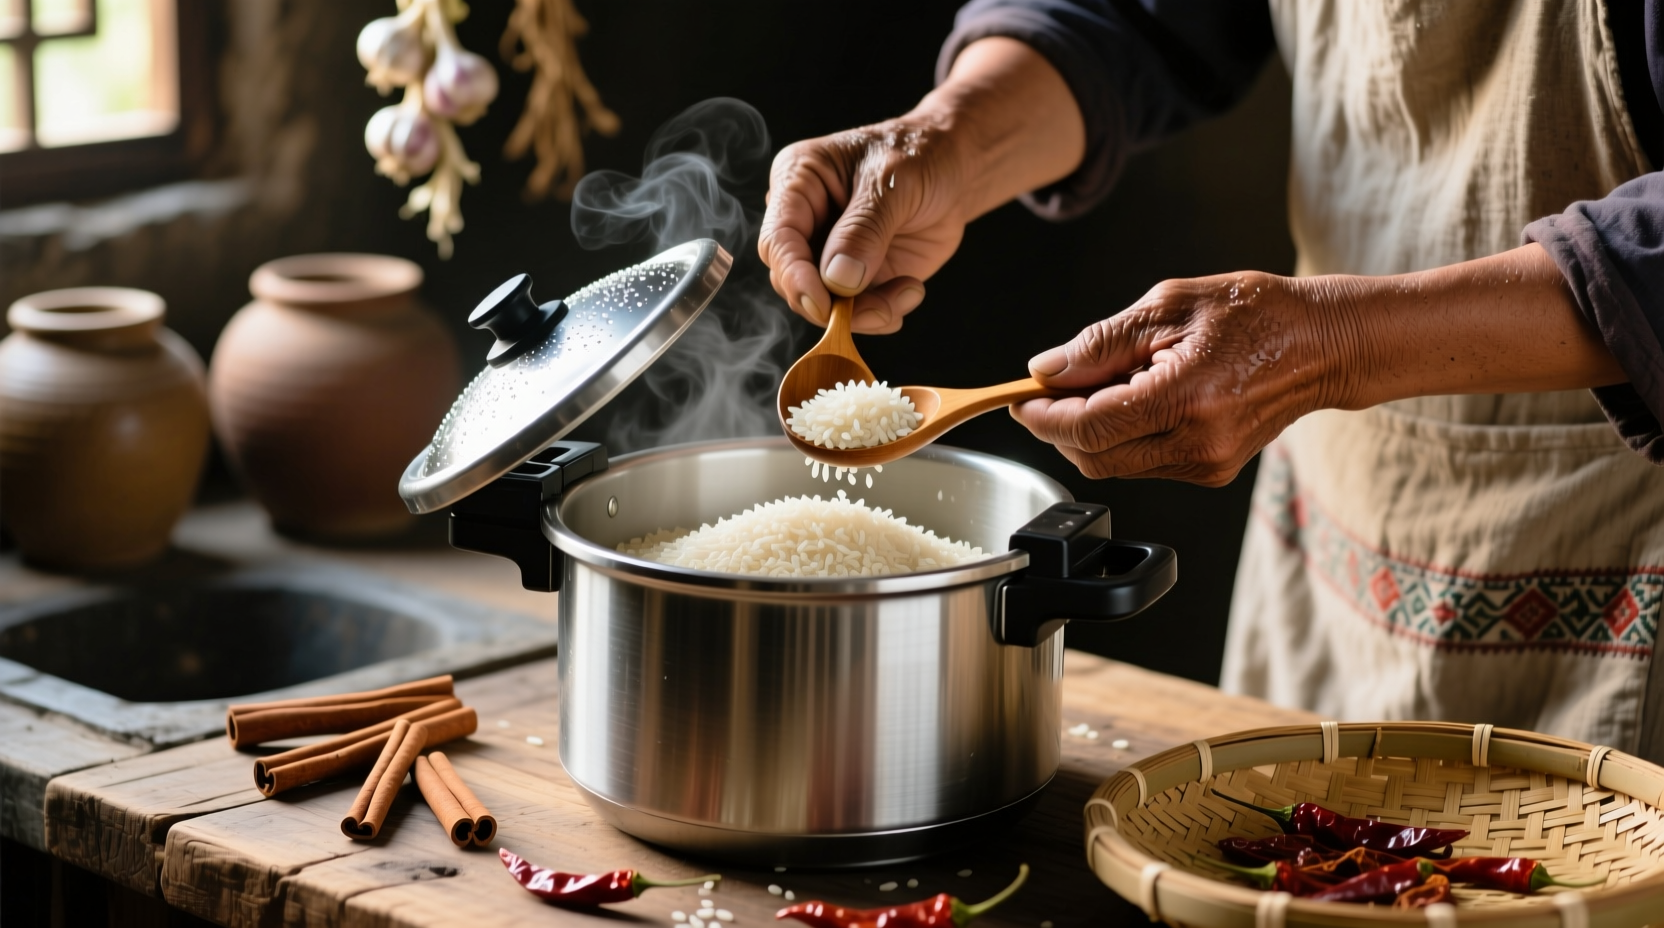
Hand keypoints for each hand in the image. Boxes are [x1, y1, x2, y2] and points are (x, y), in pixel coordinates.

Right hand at [759, 117, 967, 334]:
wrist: (956, 168)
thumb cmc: (919, 155)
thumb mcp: (893, 182)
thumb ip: (864, 229)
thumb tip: (837, 279)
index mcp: (798, 182)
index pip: (778, 239)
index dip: (795, 276)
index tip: (823, 303)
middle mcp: (805, 220)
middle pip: (792, 279)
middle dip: (832, 303)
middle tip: (880, 309)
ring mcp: (828, 252)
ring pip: (823, 304)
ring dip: (864, 313)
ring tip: (908, 292)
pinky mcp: (856, 277)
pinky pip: (855, 311)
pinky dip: (883, 313)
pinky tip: (911, 290)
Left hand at [1011, 272, 1343, 485]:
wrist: (1324, 343)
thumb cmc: (1256, 313)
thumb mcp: (1169, 306)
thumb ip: (1101, 343)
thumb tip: (1047, 369)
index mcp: (1185, 398)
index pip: (1088, 428)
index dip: (1044, 417)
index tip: (1021, 399)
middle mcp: (1197, 443)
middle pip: (1094, 456)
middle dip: (1061, 426)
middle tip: (1053, 388)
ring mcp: (1206, 464)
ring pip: (1115, 464)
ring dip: (1092, 431)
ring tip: (1112, 381)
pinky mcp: (1211, 471)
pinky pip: (1144, 462)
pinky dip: (1124, 436)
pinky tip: (1141, 398)